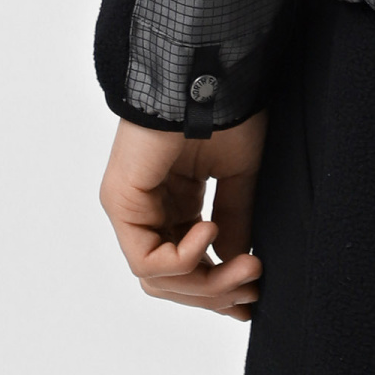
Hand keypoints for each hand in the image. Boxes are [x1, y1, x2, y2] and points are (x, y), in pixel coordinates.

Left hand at [99, 112, 267, 319]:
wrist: (209, 76)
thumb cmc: (226, 112)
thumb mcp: (239, 177)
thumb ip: (235, 222)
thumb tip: (237, 265)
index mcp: (174, 204)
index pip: (186, 267)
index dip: (218, 290)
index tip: (253, 299)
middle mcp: (148, 211)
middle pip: (172, 282)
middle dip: (215, 293)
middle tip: (253, 289)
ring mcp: (131, 209)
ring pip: (158, 279)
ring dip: (205, 284)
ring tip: (245, 267)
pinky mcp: (122, 202)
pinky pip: (146, 259)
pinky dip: (183, 260)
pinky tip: (212, 232)